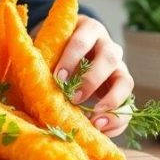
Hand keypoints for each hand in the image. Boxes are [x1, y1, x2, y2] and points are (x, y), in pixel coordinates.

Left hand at [52, 15, 132, 137]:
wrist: (69, 54)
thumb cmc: (53, 49)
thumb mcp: (49, 45)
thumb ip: (44, 55)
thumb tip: (30, 74)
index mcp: (89, 29)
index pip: (83, 40)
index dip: (71, 58)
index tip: (57, 78)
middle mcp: (109, 46)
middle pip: (109, 58)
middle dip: (91, 80)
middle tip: (73, 98)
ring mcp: (119, 67)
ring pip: (126, 82)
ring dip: (111, 102)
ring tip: (94, 121)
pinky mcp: (122, 89)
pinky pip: (128, 105)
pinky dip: (117, 120)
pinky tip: (100, 130)